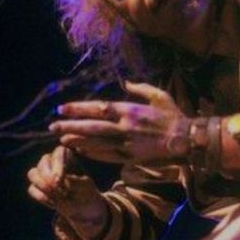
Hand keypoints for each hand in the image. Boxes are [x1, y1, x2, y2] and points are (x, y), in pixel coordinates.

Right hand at [27, 145, 107, 234]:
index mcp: (66, 155)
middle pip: (43, 163)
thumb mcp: (86, 187)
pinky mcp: (35, 188)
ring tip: (57, 196)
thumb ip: (77, 181)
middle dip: (49, 178)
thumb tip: (65, 178)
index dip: (57, 166)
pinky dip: (41, 196)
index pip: (58, 153)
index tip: (60, 180)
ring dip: (43, 186)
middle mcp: (51, 161)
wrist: (82, 208)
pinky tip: (53, 203)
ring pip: (33, 173)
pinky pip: (32, 189)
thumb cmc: (85, 192)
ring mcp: (41, 174)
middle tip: (60, 191)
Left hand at [49, 81, 189, 164]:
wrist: (186, 141)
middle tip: (53, 125)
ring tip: (61, 138)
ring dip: (77, 140)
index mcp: (130, 110)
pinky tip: (80, 150)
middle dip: (71, 125)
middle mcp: (125, 127)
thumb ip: (140, 88)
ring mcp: (126, 144)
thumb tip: (126, 82)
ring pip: (96, 142)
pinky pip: (106, 156)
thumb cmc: (173, 116)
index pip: (98, 108)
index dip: (79, 109)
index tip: (63, 108)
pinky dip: (92, 153)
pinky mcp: (130, 157)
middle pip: (92, 126)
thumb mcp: (159, 96)